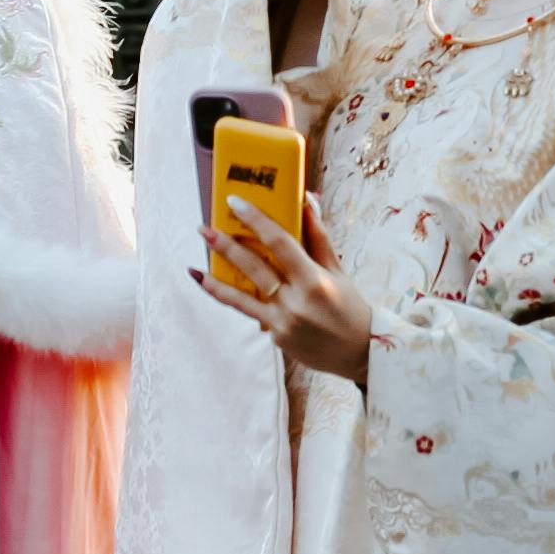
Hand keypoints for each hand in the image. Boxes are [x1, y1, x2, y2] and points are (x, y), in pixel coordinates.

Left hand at [196, 195, 375, 382]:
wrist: (360, 352)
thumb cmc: (351, 306)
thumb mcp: (337, 270)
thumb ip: (318, 237)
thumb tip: (306, 201)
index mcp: (315, 281)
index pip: (280, 242)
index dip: (256, 220)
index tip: (235, 202)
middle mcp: (296, 302)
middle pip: (254, 268)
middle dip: (226, 247)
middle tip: (204, 229)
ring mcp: (283, 323)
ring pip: (241, 298)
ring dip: (215, 281)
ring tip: (195, 269)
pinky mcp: (277, 337)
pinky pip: (252, 313)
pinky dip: (235, 300)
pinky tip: (215, 288)